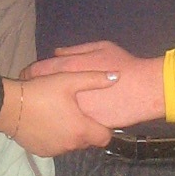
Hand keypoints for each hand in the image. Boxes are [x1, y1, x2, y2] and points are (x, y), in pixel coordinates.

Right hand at [0, 72, 116, 155]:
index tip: (98, 117)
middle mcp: (71, 145)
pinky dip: (56, 138)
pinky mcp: (42, 152)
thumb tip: (117, 76)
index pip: (104, 138)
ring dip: (71, 134)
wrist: (9, 107)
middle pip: (88, 141)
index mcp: (81, 130)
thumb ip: (94, 79)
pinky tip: (48, 124)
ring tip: (61, 116)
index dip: (104, 128)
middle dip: (86, 129)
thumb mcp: (68, 80)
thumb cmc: (41, 92)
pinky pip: (56, 147)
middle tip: (77, 113)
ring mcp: (55, 151)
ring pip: (71, 145)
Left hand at [24, 42, 165, 128]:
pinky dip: (68, 124)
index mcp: (69, 68)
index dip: (30, 74)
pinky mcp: (85, 127)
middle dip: (39, 95)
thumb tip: (57, 53)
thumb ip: (76, 50)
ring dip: (51, 112)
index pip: (37, 71)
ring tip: (55, 110)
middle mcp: (67, 91)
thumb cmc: (125, 65)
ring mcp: (75, 111)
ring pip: (53, 113)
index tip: (29, 77)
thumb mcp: (101, 47)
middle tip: (41, 95)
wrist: (145, 90)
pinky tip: (74, 119)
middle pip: (40, 94)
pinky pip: (70, 126)